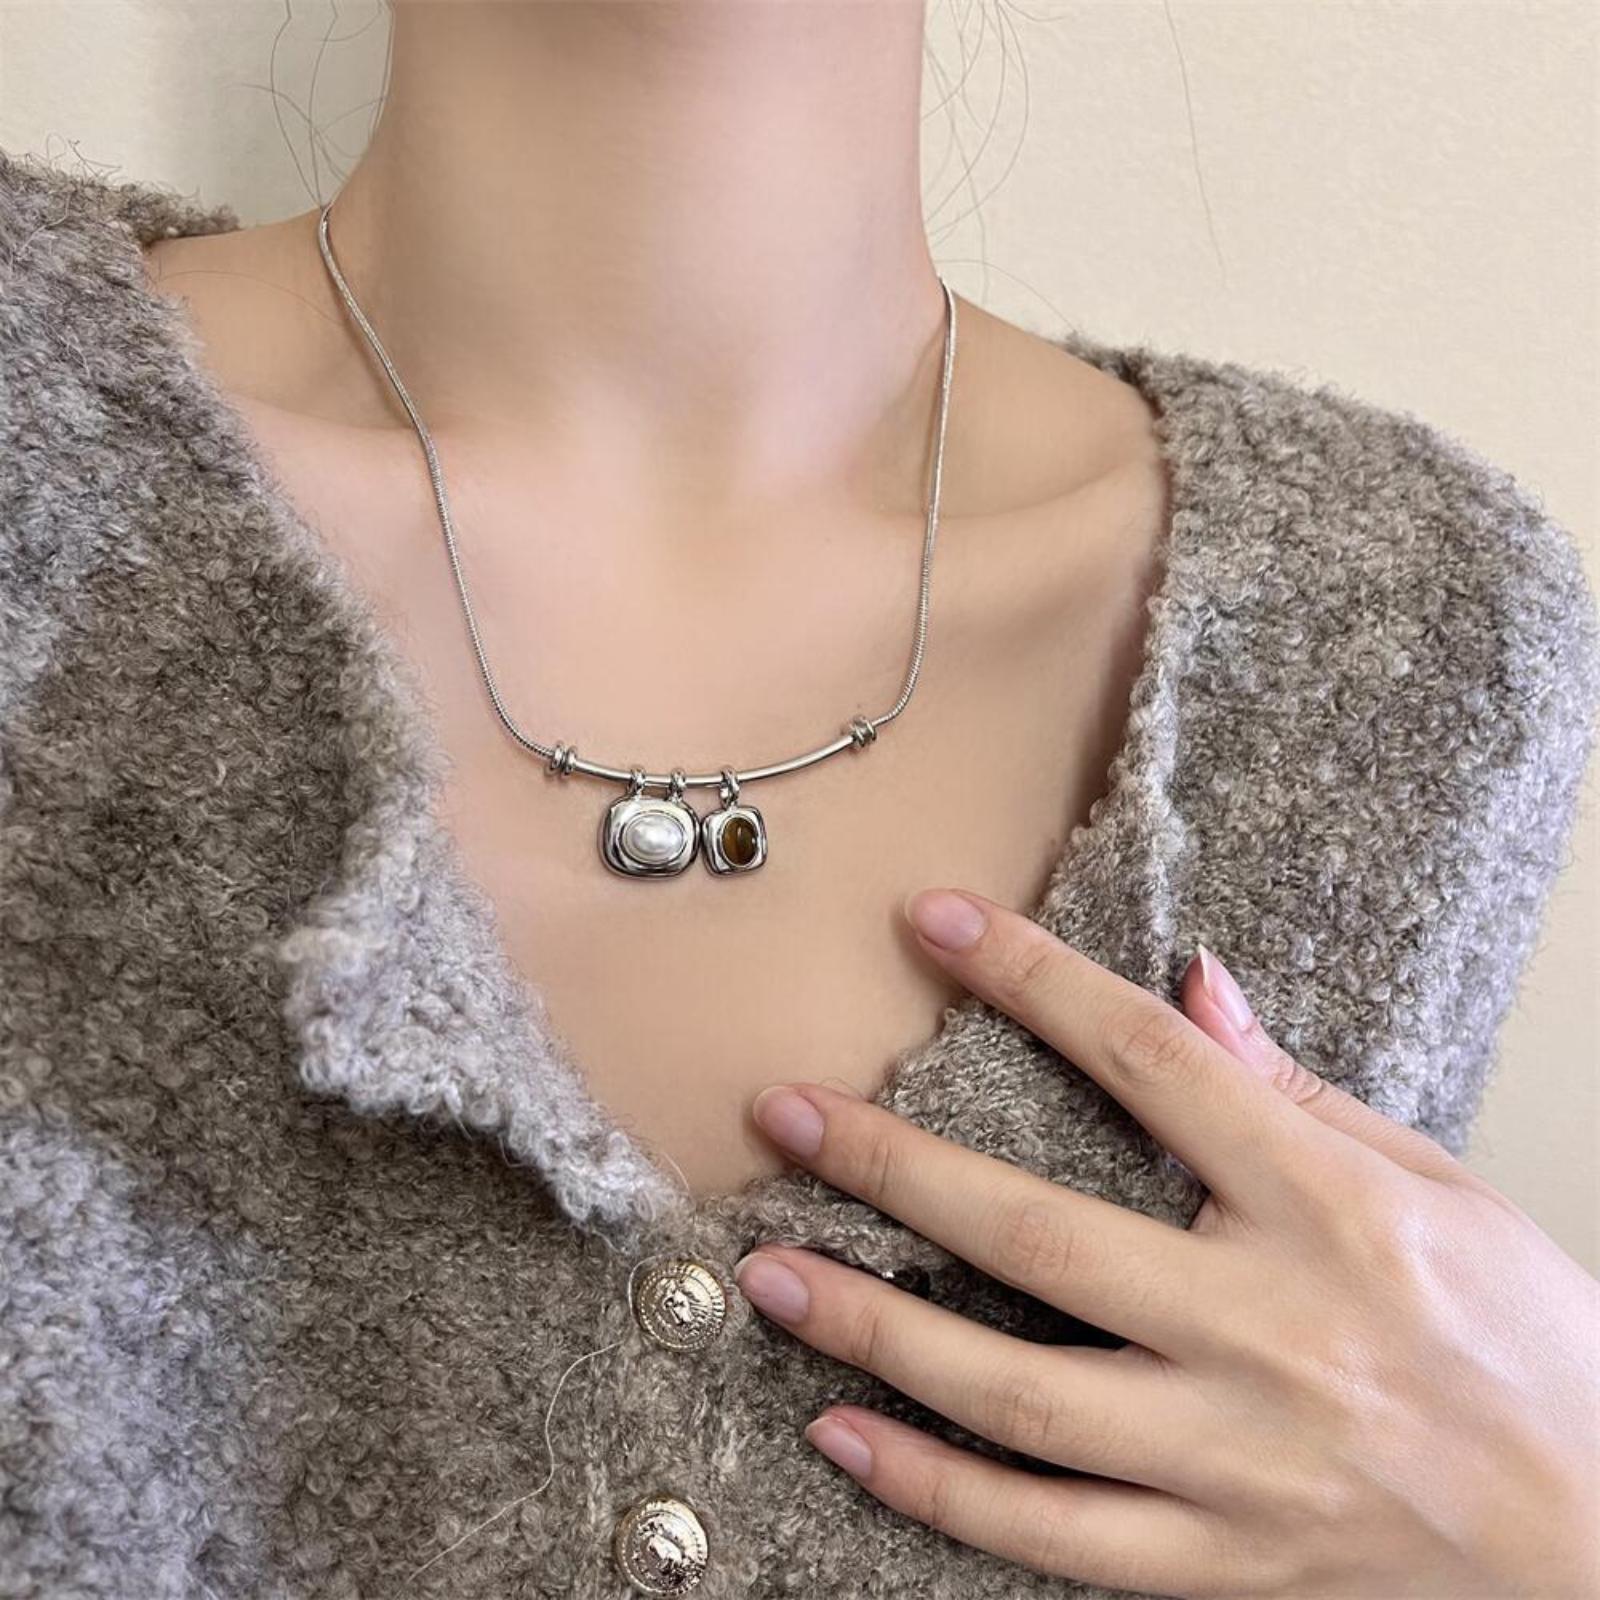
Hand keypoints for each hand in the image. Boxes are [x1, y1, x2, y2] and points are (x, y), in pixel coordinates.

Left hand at [734, 888, 1599, 1598]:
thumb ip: (1298, 1090)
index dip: (1032, 981)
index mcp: (1327, 1208)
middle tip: (783, 1114)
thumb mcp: (1438, 1183)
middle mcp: (1270, 1331)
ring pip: (1017, 1396)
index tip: (938, 924)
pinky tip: (843, 1434)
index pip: (1148, 1063)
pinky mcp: (1223, 1561)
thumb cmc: (1529, 1340)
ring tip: (767, 1274)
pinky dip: (936, 1489)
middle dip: (892, 1165)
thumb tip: (1194, 987)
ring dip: (874, 1327)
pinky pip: (1050, 1534)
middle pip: (1039, 1236)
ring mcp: (1238, 1462)